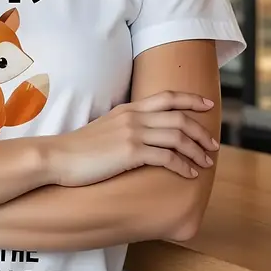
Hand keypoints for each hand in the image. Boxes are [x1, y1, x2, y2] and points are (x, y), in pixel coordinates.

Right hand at [46, 91, 218, 186]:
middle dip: (201, 131)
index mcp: (128, 109)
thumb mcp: (104, 129)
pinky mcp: (130, 153)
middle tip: (213, 144)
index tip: (208, 104)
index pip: (167, 97)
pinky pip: (167, 157)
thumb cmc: (77, 150)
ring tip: (206, 162)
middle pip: (179, 118)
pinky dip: (183, 165)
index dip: (191, 99)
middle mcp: (134, 117)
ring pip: (177, 137)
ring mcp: (132, 134)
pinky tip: (190, 173)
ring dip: (196, 150)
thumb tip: (139, 137)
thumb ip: (124, 127)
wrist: (57, 158)